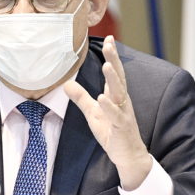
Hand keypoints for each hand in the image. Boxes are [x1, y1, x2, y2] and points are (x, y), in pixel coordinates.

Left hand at [64, 36, 152, 188]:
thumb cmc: (112, 132)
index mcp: (115, 96)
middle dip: (114, 60)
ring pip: (119, 93)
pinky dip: (109, 106)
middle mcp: (122, 101)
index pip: (114, 72)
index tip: (110, 38)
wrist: (128, 155)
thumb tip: (66, 84)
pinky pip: (116, 115)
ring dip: (113, 79)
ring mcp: (123, 113)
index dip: (112, 56)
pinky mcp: (122, 127)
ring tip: (107, 65)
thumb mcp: (93, 113)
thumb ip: (82, 98)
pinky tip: (102, 98)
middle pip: (118, 77)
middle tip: (111, 44)